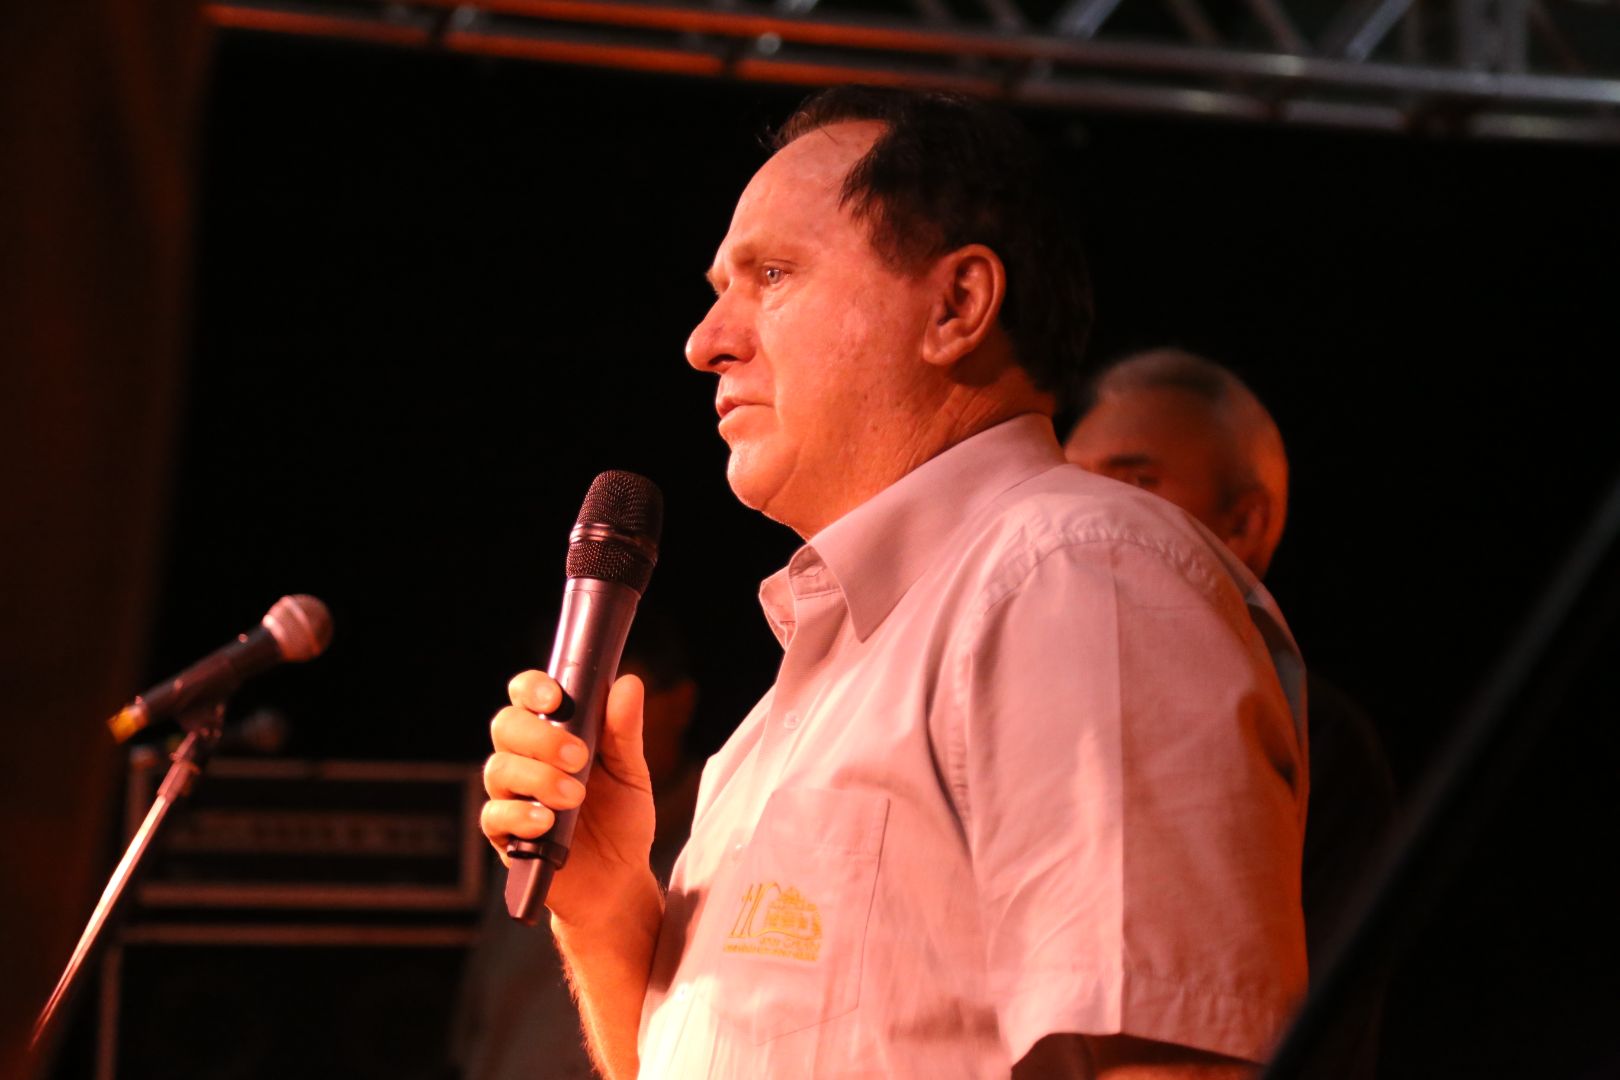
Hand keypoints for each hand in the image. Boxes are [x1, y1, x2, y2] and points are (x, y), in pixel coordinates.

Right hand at [481, 670, 657, 927]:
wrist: (618, 879)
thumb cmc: (620, 818)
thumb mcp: (631, 772)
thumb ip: (625, 730)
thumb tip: (628, 683)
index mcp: (552, 733)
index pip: (525, 696)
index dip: (531, 688)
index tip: (555, 697)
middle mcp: (524, 759)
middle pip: (506, 726)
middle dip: (540, 736)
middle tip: (579, 757)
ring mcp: (511, 796)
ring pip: (498, 769)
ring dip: (537, 778)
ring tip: (575, 796)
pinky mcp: (505, 834)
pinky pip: (494, 816)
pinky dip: (520, 815)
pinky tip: (548, 822)